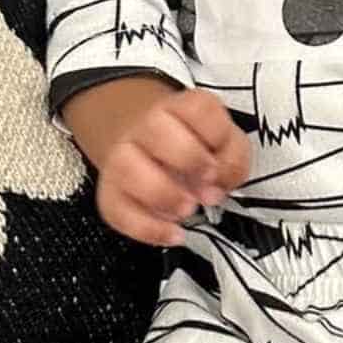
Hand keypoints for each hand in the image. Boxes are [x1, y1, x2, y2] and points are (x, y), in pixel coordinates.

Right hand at [95, 89, 251, 246]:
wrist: (143, 146)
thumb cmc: (191, 147)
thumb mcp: (224, 144)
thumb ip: (232, 160)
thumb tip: (218, 187)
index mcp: (181, 108)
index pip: (199, 108)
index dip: (215, 136)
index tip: (222, 163)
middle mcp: (147, 127)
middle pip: (157, 129)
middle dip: (188, 160)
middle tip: (207, 189)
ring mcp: (122, 157)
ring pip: (127, 168)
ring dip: (162, 194)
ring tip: (188, 210)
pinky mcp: (110, 192)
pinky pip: (117, 210)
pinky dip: (147, 228)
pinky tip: (173, 234)